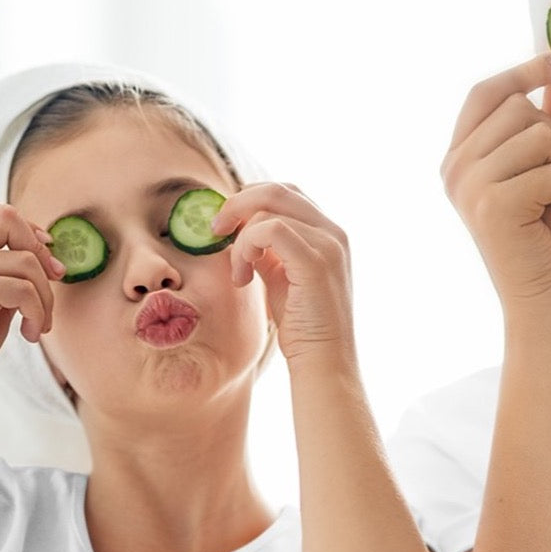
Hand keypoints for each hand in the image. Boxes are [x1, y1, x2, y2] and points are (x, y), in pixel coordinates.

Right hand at [0, 199, 63, 397]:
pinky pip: (24, 289)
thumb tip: (48, 259)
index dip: (27, 228)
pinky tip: (30, 334)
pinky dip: (37, 313)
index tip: (47, 260)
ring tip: (39, 323)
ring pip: (26, 261)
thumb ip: (10, 273)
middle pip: (9, 218)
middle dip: (40, 251)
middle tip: (53, 282)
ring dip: (46, 297)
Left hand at [212, 183, 353, 365]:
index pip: (286, 193)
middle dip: (237, 205)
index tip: (226, 227)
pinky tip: (244, 275)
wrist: (323, 362)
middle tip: (216, 231)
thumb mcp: (281, 278)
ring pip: (269, 208)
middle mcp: (334, 233)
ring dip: (240, 238)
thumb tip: (240, 230)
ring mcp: (329, 245)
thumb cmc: (302, 327)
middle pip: (276, 189)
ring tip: (239, 272)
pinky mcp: (316, 262)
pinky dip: (247, 246)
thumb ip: (268, 251)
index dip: (250, 201)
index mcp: (329, 233)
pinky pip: (270, 230)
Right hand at [441, 48, 550, 306]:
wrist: (543, 296)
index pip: (487, 92)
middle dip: (550, 142)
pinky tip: (549, 221)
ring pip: (537, 135)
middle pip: (519, 108)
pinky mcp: (490, 203)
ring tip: (547, 206)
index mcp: (459, 156)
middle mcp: (454, 168)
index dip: (526, 70)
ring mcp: (467, 185)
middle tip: (546, 189)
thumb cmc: (546, 235)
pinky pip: (549, 170)